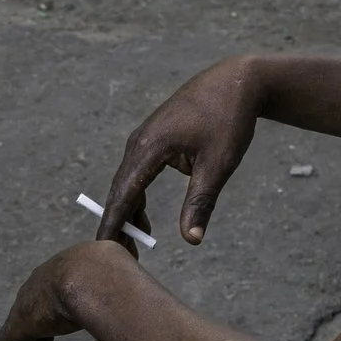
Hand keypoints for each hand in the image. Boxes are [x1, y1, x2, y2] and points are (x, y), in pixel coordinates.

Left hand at [0, 241, 125, 340]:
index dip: (56, 326)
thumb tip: (143, 290)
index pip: (53, 304)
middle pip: (35, 322)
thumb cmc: (115, 278)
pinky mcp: (18, 324)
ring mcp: (27, 307)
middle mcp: (39, 289)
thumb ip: (122, 287)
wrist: (94, 276)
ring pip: (18, 339)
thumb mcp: (119, 278)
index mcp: (61, 276)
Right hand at [98, 57, 263, 247]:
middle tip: (121, 259)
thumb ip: (200, 203)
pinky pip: (135, 173)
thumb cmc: (228, 120)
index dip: (112, 225)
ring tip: (132, 245)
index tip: (103, 252)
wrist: (236, 80)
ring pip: (126, 183)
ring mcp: (143, 139)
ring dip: (127, 212)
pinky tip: (143, 218)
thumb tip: (191, 240)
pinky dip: (136, 197)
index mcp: (149, 148)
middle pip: (119, 191)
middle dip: (118, 225)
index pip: (123, 195)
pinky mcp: (152, 138)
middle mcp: (138, 142)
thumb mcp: (218, 165)